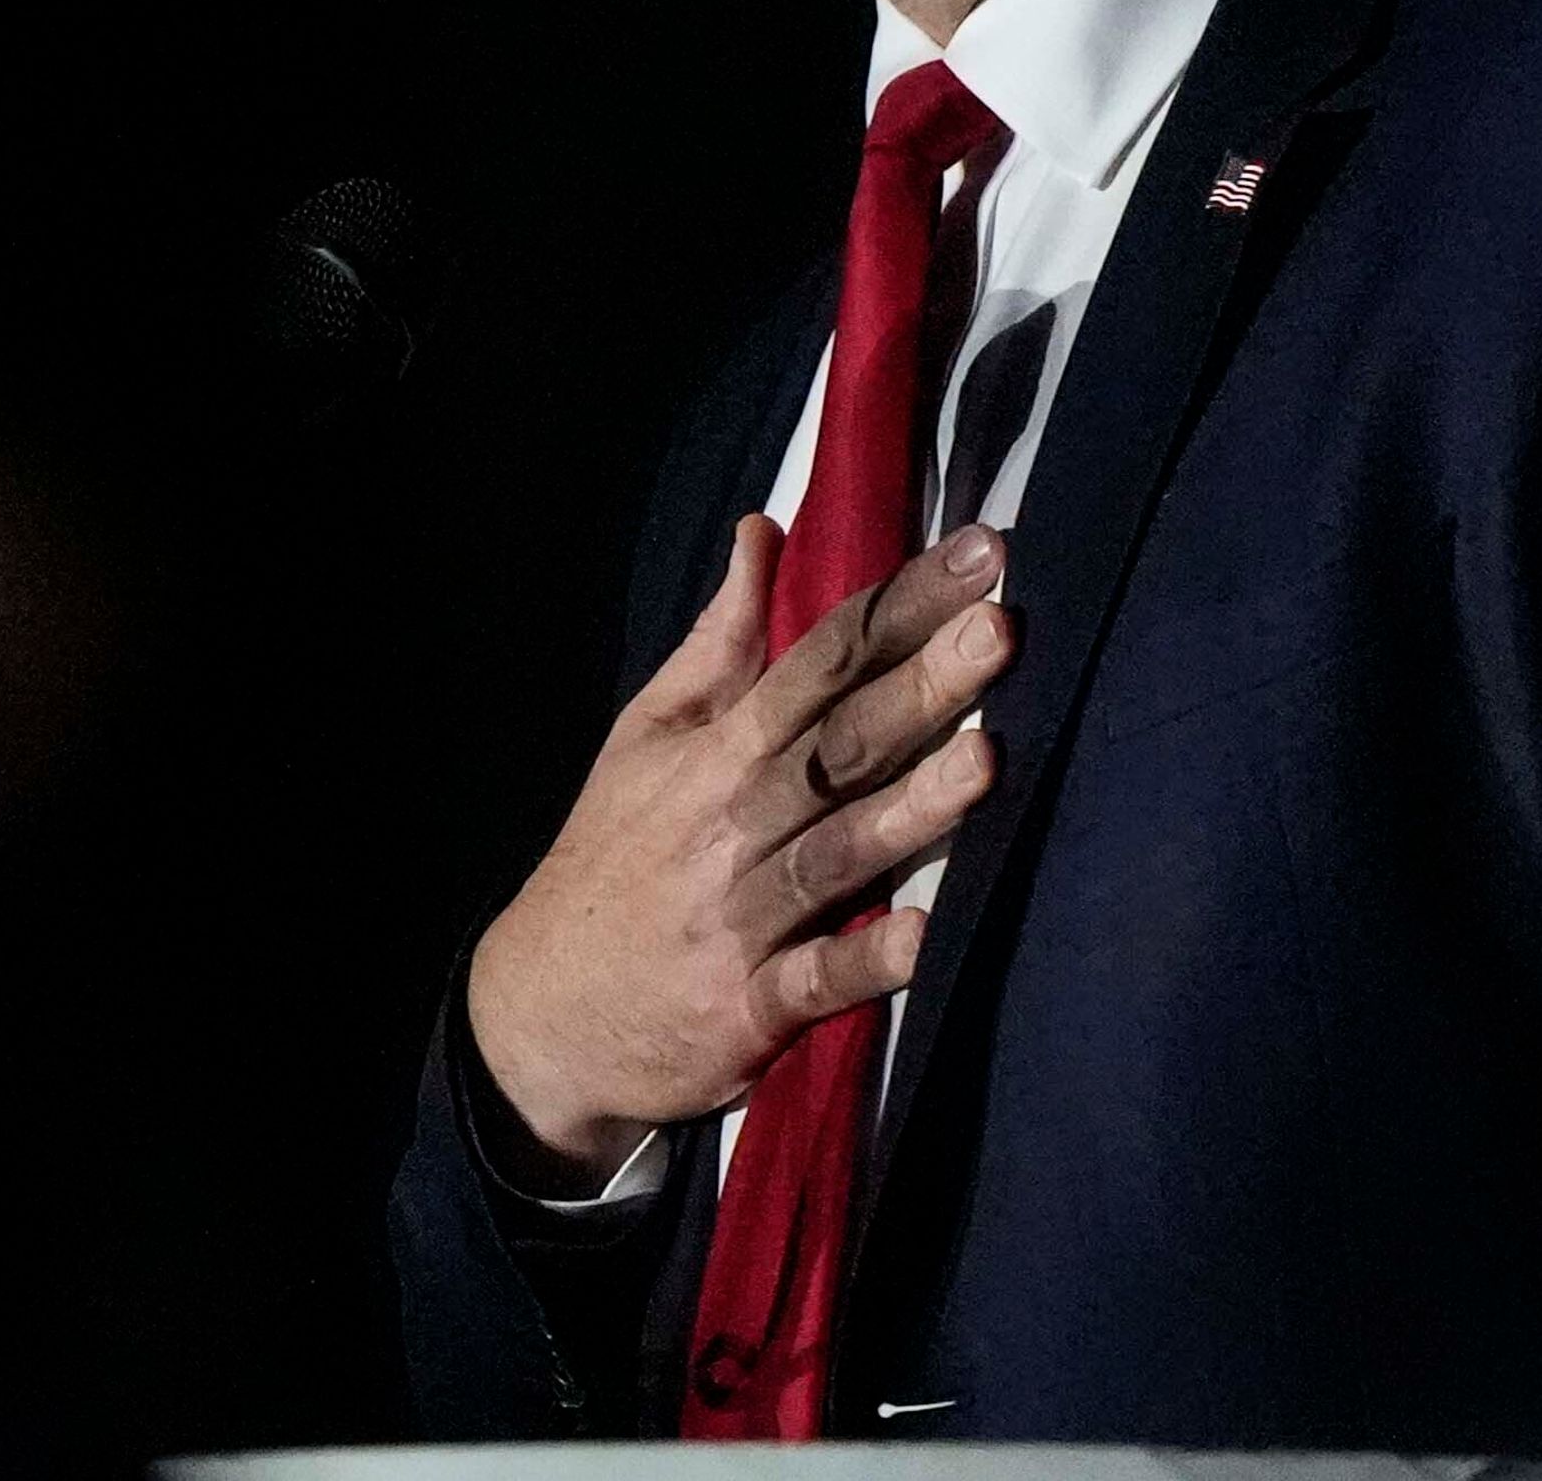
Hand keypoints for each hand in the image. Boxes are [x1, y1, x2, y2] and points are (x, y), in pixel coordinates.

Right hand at [464, 516, 1013, 1191]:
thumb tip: (765, 531)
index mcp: (716, 751)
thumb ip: (720, 642)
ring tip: (986, 759)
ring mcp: (742, 917)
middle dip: (921, 686)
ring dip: (909, 809)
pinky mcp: (747, 1007)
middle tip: (1001, 625)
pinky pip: (812, 980)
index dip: (902, 606)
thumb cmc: (613, 855)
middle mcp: (733, 823)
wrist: (540, 1010)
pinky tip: (921, 935)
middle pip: (838, 746)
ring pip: (834, 852)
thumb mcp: (646, 735)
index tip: (983, 552)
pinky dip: (862, 960)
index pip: (822, 661)